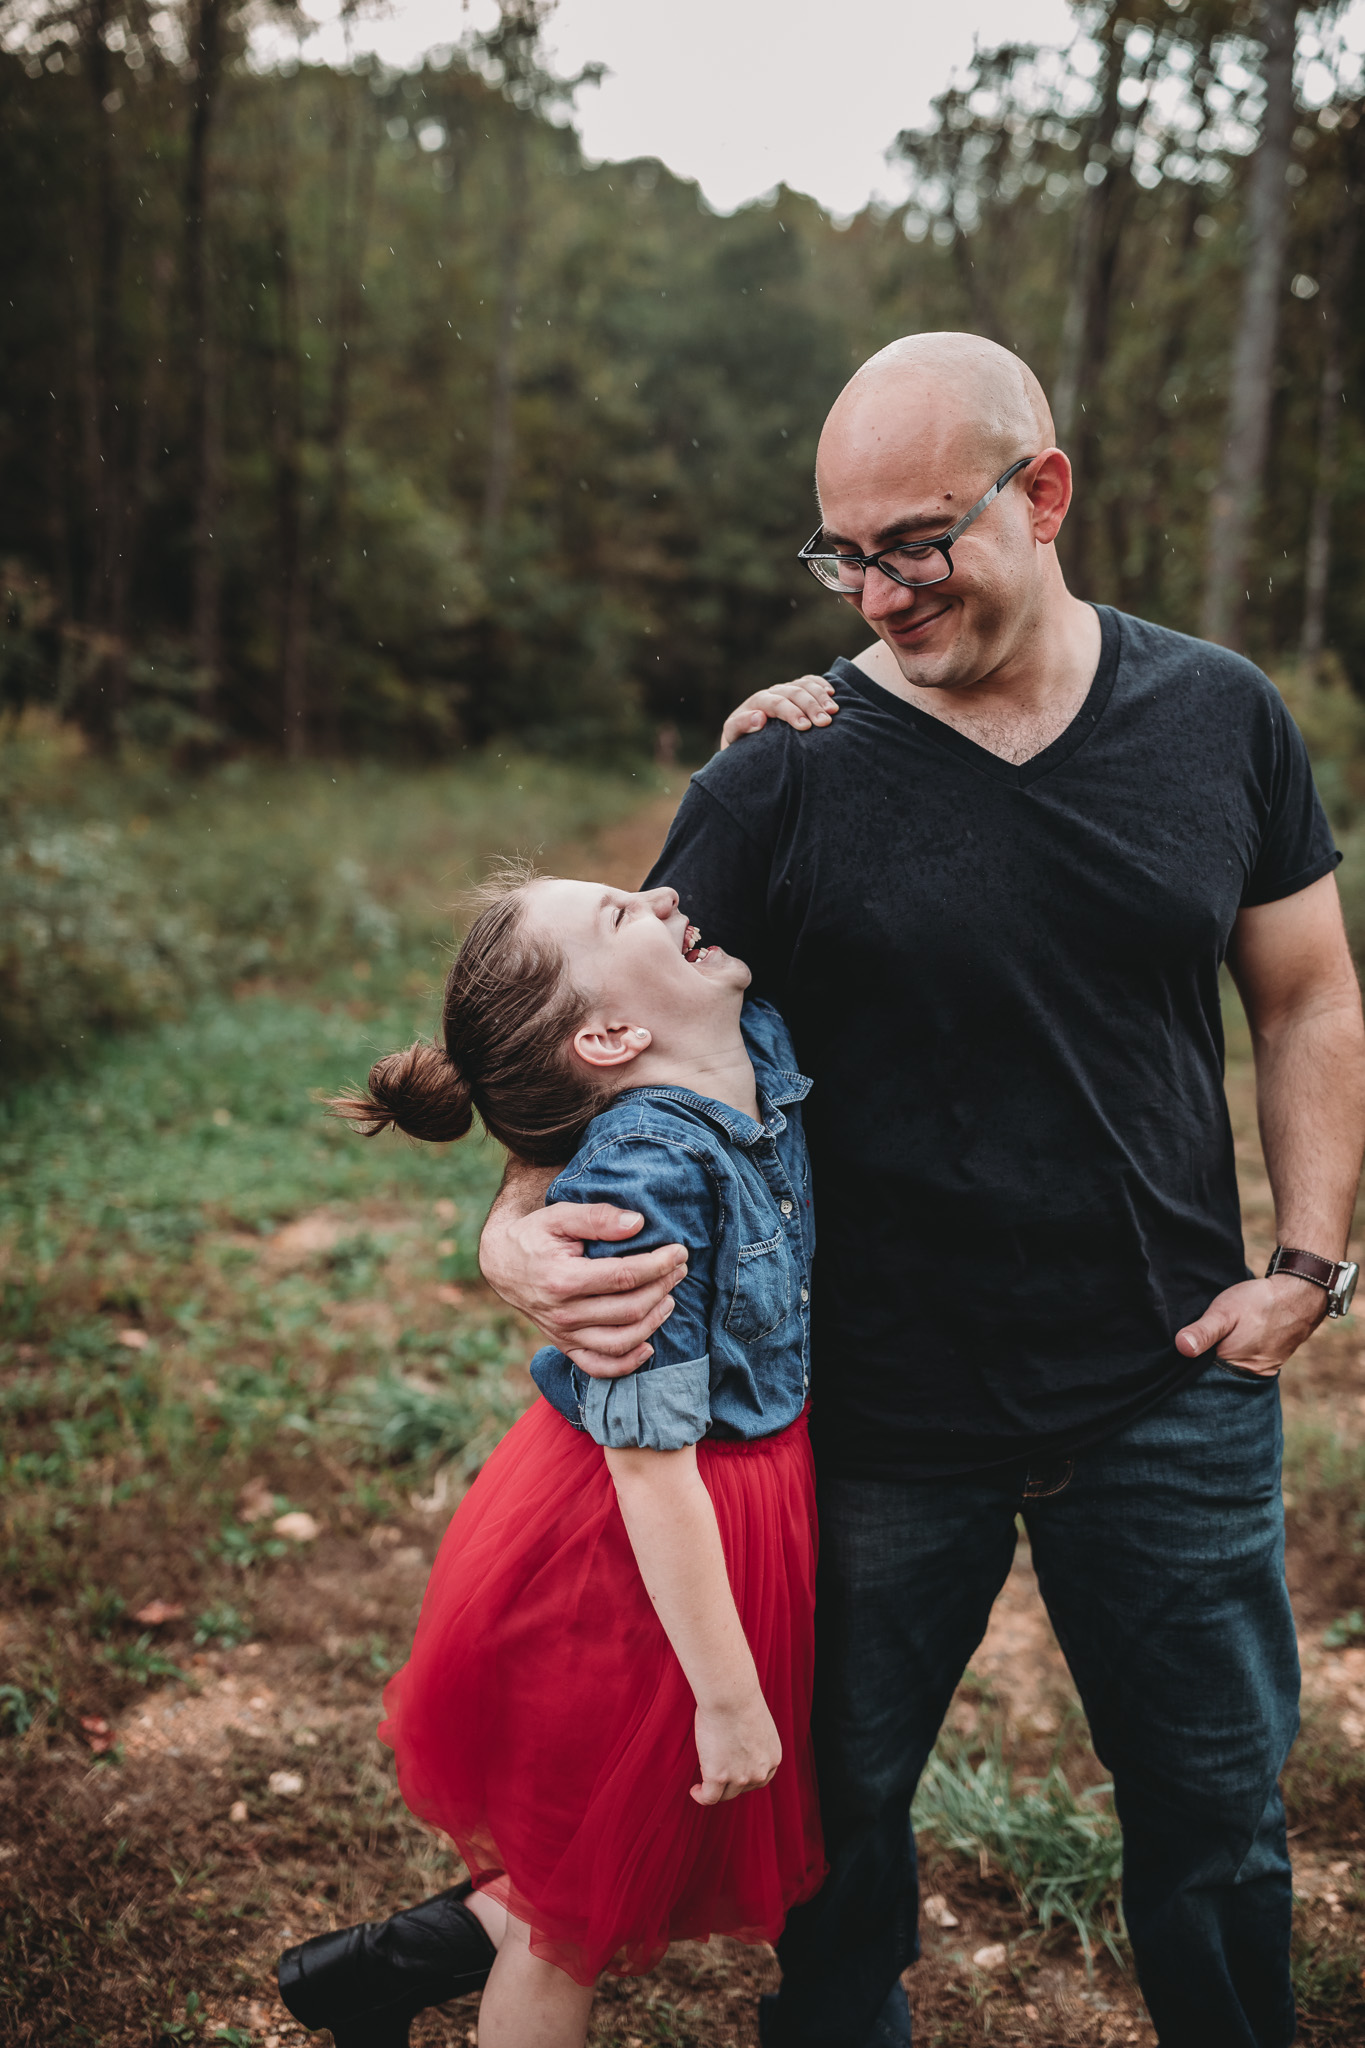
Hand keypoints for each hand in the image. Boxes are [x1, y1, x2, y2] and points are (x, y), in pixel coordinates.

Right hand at [479, 1199, 686, 1376]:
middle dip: (662, 1287)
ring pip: (621, 1340)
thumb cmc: (535, 1235)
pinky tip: (648, 1346)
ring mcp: (563, 1334)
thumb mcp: (559, 1215)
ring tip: (669, 1298)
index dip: (658, 1265)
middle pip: (629, 1309)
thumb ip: (597, 1217)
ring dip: (653, 1321)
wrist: (502, 1263)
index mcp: (562, 1279)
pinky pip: (599, 1366)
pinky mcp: (564, 1345)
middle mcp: (563, 1313)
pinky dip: (627, 1363)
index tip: (679, 1252)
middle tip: (679, 1269)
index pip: (624, 1276)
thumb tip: (637, 1223)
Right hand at [691, 1695, 782, 1805]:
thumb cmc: (739, 1699)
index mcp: (773, 1757)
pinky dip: (701, 1796)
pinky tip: (695, 1790)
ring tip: (702, 1784)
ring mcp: (739, 1777)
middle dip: (730, 1783)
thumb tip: (737, 1743)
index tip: (732, 1773)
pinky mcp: (718, 1776)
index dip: (745, 1778)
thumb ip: (751, 1741)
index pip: (760, 1779)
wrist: (730, 1695)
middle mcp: (760, 1772)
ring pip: (725, 1795)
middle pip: (743, 1788)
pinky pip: (709, 1797)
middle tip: (716, 1773)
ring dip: (713, 1790)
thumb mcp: (755, 1725)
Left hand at [719, 676, 837, 749]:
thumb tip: (759, 718)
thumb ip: (740, 726)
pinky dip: (821, 685)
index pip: (775, 703)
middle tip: (825, 722)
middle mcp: (771, 693)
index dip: (791, 712)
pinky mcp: (794, 692)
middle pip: (793, 693)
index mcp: (756, 703)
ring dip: (820, 696)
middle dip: (810, 706)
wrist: (745, 740)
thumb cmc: (741, 743)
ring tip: (834, 711)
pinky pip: (809, 682)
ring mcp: (784, 691)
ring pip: (803, 685)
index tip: (804, 726)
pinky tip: (832, 693)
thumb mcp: (733, 737)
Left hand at [1174, 1275, 1326, 1376]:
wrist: (1298, 1297)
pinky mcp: (1269, 1364)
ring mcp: (1261, 1372)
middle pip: (1215, 1379)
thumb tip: (1181, 1348)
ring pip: (1230, 1373)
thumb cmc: (1258, 1303)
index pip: (1200, 1381)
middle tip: (1187, 1350)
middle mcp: (1248, 1377)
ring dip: (1217, 1364)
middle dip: (1200, 1369)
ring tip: (1207, 1347)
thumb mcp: (1224, 1312)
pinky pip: (1244, 1367)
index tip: (1171, 1360)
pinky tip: (1227, 1346)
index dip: (1185, 1370)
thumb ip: (1203, 1331)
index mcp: (1232, 1368)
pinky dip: (1233, 1360)